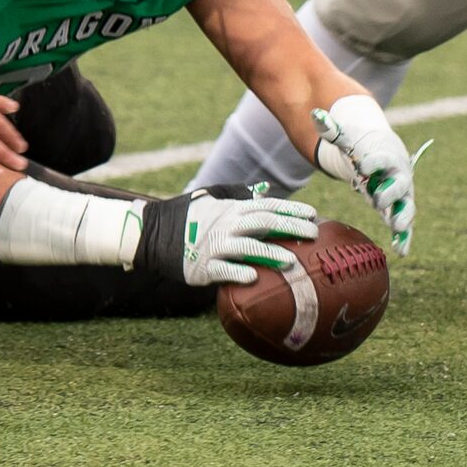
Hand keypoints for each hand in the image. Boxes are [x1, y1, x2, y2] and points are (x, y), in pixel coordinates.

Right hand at [181, 190, 319, 285]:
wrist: (152, 232)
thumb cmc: (188, 217)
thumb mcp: (211, 200)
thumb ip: (238, 194)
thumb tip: (265, 189)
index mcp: (231, 209)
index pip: (267, 207)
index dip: (291, 210)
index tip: (314, 214)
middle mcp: (225, 225)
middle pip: (262, 223)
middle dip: (289, 227)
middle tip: (313, 234)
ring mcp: (214, 245)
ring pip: (245, 247)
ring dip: (268, 253)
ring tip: (291, 261)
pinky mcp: (203, 266)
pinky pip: (223, 269)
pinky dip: (237, 272)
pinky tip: (253, 277)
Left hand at [312, 93, 417, 253]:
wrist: (382, 152)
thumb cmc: (360, 146)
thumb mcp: (345, 138)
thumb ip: (331, 129)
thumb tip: (315, 114)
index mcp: (385, 156)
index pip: (381, 159)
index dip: (373, 162)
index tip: (362, 166)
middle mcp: (397, 175)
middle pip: (398, 184)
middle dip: (389, 193)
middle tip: (377, 201)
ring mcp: (401, 194)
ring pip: (406, 207)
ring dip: (403, 218)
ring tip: (397, 229)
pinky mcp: (399, 209)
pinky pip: (404, 223)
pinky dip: (404, 236)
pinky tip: (401, 251)